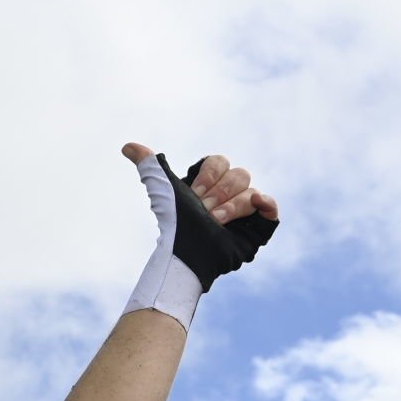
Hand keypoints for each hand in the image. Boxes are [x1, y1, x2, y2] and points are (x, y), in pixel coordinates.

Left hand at [121, 143, 277, 223]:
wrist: (186, 253)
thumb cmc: (175, 224)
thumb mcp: (162, 191)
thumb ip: (150, 167)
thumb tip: (128, 146)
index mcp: (209, 183)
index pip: (220, 161)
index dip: (209, 176)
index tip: (194, 193)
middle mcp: (228, 195)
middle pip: (239, 174)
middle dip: (219, 193)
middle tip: (204, 212)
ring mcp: (245, 212)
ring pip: (252, 192)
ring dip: (232, 207)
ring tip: (216, 222)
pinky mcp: (257, 229)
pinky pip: (272, 210)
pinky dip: (269, 205)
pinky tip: (259, 204)